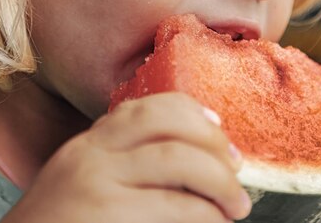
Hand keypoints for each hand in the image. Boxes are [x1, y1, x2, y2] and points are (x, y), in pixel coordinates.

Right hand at [1, 93, 249, 222]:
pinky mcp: (105, 218)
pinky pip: (173, 209)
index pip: (149, 108)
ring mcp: (95, 187)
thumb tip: (198, 158)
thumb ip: (125, 162)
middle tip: (237, 175)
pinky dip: (203, 216)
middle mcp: (90, 156)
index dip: (194, 114)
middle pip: (170, 129)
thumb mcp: (83, 182)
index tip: (219, 131)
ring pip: (177, 163)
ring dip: (219, 184)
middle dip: (215, 149)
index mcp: (89, 144)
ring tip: (235, 208)